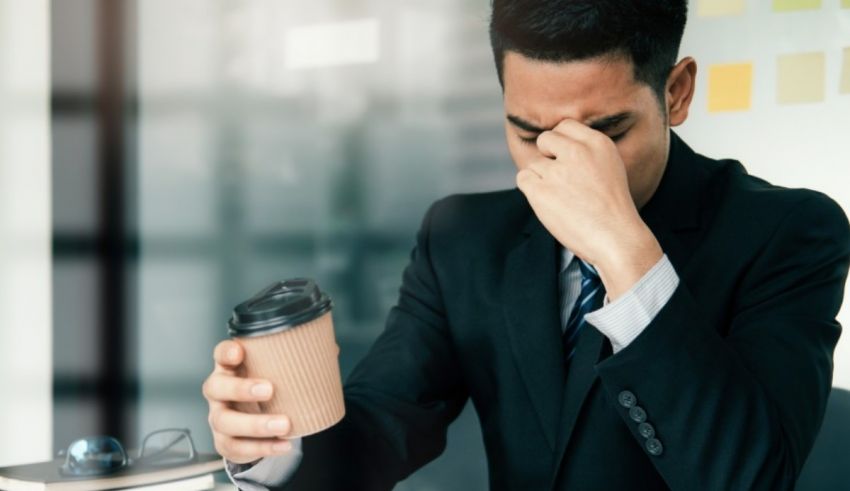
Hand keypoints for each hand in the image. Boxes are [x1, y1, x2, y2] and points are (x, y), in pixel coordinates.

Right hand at [202, 340, 293, 463]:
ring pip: (225, 422)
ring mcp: (218, 418)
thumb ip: (295, 360)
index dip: (226, 352)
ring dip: (255, 424)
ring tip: (284, 424)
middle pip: (216, 387)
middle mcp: (218, 392)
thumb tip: (331, 347)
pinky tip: (283, 444)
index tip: (240, 351)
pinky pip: (239, 447)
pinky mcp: (225, 442)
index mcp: (229, 368)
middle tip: (269, 390)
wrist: (251, 426)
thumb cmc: (262, 390)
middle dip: (241, 388)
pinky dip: (263, 447)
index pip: (220, 355)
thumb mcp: (272, 373)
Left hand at [515, 119, 661, 298]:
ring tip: (560, 197)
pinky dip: (530, 189)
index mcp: (598, 143)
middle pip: (546, 139)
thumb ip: (587, 151)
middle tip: (558, 177)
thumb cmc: (612, 208)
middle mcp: (577, 152)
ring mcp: (558, 171)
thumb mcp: (611, 167)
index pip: (566, 125)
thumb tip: (557, 144)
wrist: (616, 238)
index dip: (560, 142)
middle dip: (547, 155)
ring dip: (541, 178)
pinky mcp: (541, 191)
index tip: (563, 157)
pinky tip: (547, 201)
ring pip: (533, 163)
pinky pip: (523, 178)